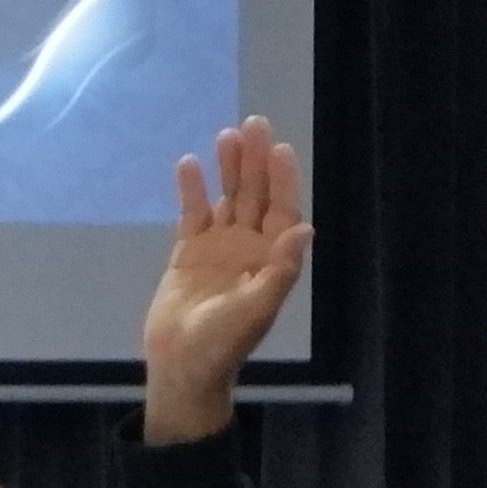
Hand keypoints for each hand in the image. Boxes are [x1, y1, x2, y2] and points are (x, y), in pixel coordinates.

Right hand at [141, 117, 312, 444]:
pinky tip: (188, 164)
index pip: (282, 210)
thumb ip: (280, 271)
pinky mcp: (189, 251)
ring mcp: (219, 246)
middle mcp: (250, 246)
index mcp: (272, 259)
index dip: (282, 179)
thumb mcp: (256, 310)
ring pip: (229, 198)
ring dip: (229, 168)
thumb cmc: (223, 343)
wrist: (183, 364)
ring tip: (226, 135)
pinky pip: (193, 213)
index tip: (277, 148)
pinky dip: (191, 190)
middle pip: (257, 195)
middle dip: (255, 161)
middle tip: (252, 123)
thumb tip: (303, 229)